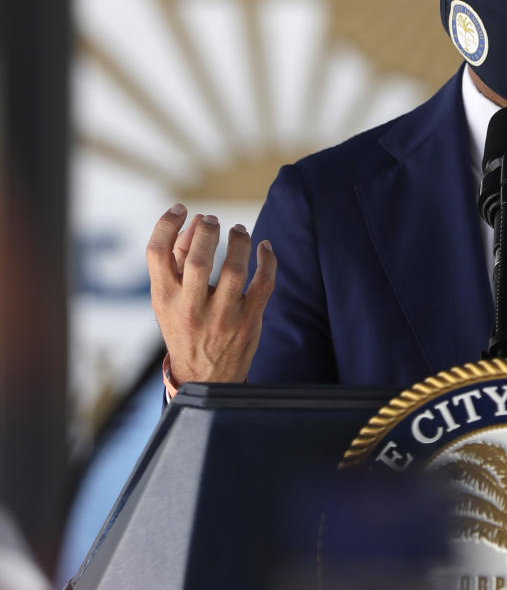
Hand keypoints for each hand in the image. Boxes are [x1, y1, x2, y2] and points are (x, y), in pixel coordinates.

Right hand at [146, 204, 275, 386]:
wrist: (206, 380)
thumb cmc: (185, 327)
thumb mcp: (169, 300)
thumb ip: (177, 259)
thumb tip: (196, 222)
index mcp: (165, 300)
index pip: (156, 254)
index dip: (166, 224)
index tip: (181, 209)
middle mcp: (191, 309)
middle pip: (199, 261)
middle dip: (207, 232)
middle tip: (212, 220)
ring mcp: (222, 317)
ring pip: (235, 270)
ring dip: (239, 242)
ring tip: (238, 230)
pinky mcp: (249, 322)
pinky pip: (263, 284)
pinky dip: (267, 261)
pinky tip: (265, 246)